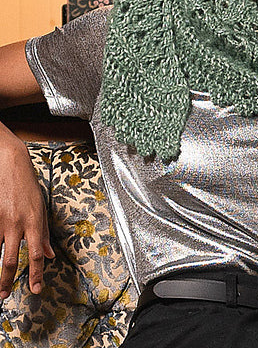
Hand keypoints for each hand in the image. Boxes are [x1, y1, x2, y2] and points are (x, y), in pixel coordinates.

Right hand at [0, 133, 54, 298]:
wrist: (10, 164)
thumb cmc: (27, 185)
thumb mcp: (41, 207)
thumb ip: (45, 233)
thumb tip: (50, 254)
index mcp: (34, 222)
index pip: (37, 254)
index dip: (37, 274)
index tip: (36, 289)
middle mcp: (17, 224)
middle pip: (11, 260)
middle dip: (7, 282)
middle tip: (4, 296)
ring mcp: (0, 221)